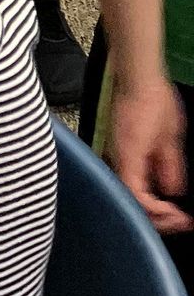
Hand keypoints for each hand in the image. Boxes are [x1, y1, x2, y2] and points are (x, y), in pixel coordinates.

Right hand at [109, 70, 191, 235]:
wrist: (137, 75)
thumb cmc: (153, 99)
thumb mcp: (171, 136)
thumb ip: (170, 165)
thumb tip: (172, 191)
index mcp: (129, 156)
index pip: (138, 198)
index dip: (159, 214)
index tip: (179, 216)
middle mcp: (117, 158)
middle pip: (131, 200)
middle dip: (157, 217)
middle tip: (180, 220)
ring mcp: (116, 154)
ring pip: (129, 192)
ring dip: (151, 208)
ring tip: (173, 213)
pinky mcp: (119, 149)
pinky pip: (130, 179)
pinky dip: (146, 193)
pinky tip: (162, 194)